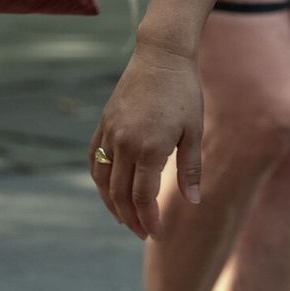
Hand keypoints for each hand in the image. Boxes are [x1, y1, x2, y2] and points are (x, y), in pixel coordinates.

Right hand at [90, 41, 203, 238]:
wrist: (161, 56)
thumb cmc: (185, 92)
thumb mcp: (195, 130)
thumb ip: (191, 168)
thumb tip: (193, 202)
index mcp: (150, 149)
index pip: (143, 197)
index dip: (148, 220)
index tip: (157, 234)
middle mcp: (124, 145)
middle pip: (121, 195)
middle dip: (131, 219)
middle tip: (143, 234)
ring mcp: (109, 135)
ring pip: (104, 182)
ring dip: (112, 205)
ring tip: (125, 219)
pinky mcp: (102, 126)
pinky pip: (94, 161)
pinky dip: (99, 181)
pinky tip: (109, 192)